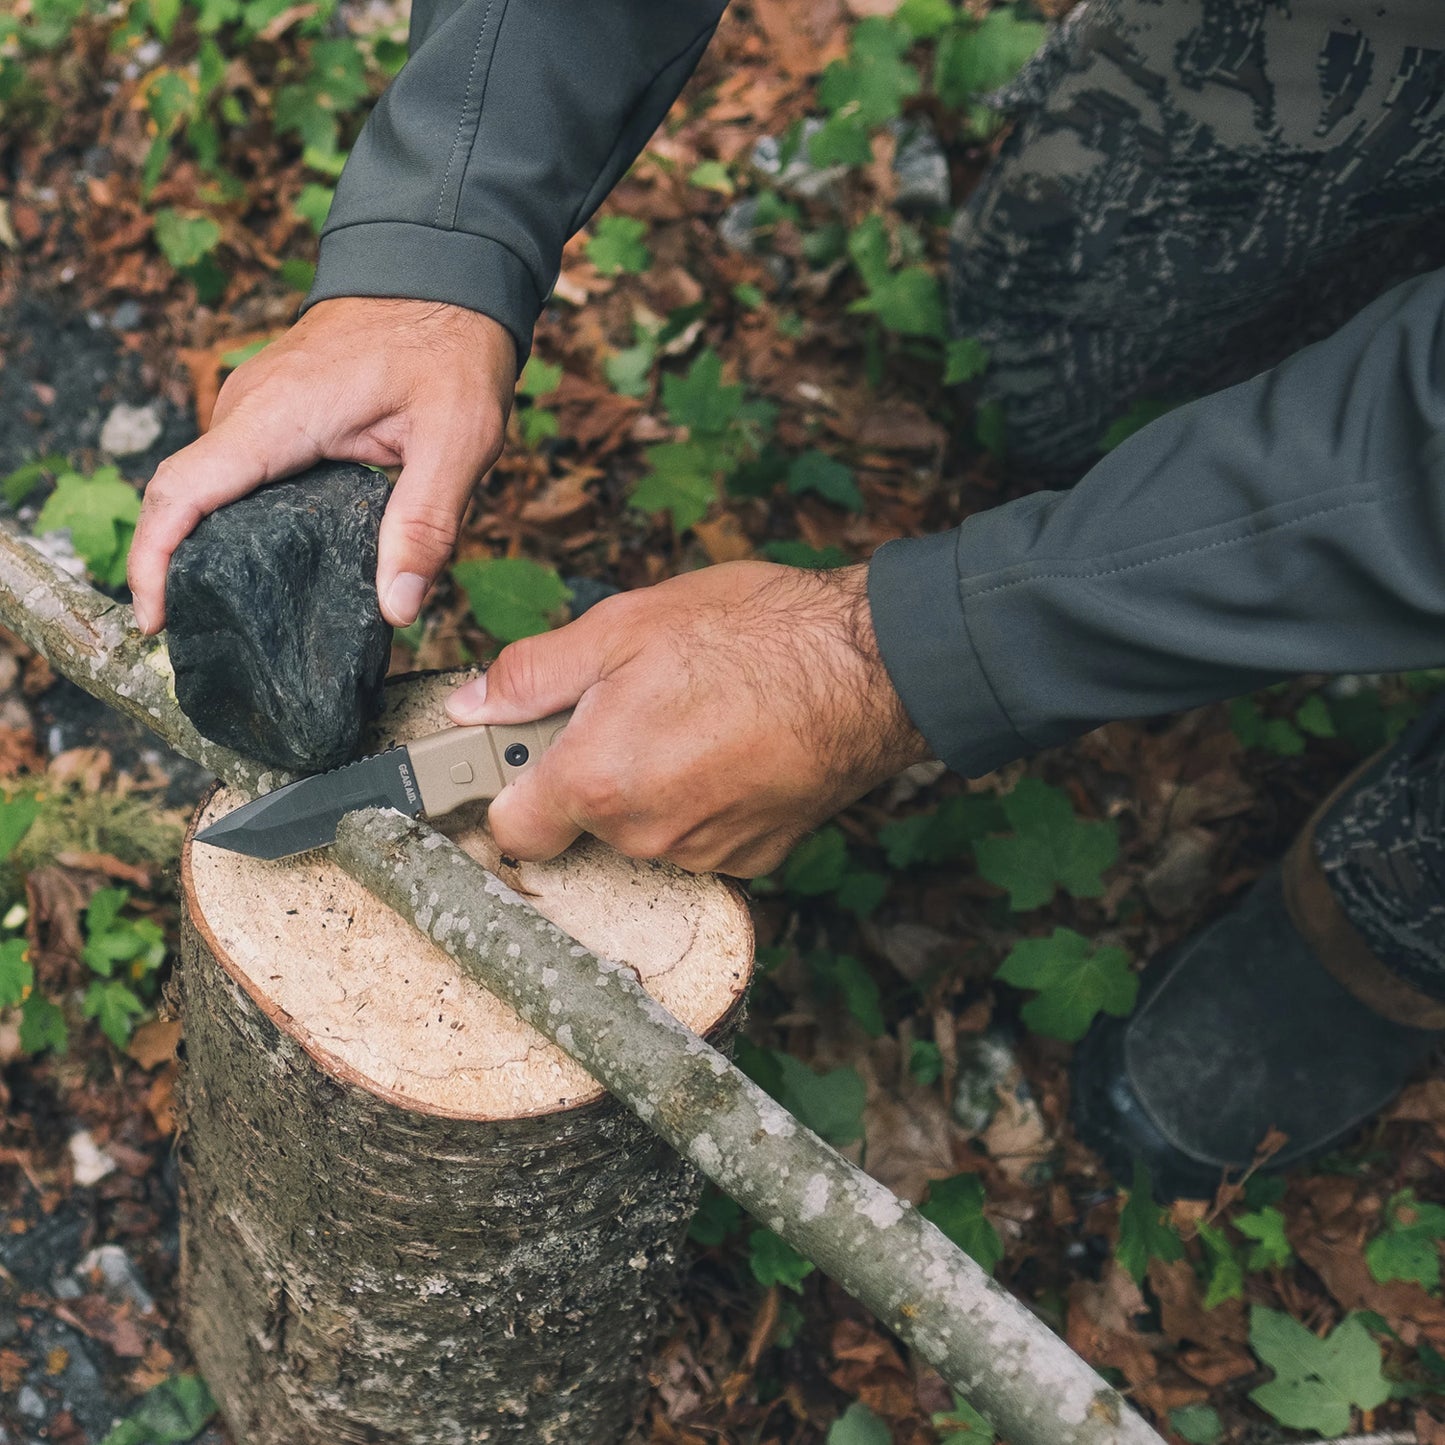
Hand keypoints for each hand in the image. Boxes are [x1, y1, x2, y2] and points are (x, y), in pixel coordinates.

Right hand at [128, 297, 517, 632]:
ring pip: (214, 487)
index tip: (157, 619)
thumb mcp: (459, 440)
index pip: (182, 492)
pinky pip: (240, 472)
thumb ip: (426, 524)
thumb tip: (396, 607)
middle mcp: (250, 408)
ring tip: (248, 617)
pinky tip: (279, 564)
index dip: (155, 561)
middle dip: (184, 569)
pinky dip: (243, 519)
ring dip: (215, 546)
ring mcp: (258, 406)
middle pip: (188, 499)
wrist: (447, 274)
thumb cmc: (452, 346)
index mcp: (276, 415)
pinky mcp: (275, 412)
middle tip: (218, 641)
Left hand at [446, 561, 930, 876]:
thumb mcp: (623, 626)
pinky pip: (701, 835)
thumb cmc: (753, 635)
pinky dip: (705, 800)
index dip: (510, 786)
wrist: (871, 667)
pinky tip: (734, 745)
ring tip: (696, 714)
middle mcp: (644, 834)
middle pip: (582, 821)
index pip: (512, 827)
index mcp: (595, 780)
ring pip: (644, 828)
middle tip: (631, 699)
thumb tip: (474, 704)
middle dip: (590, 769)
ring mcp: (704, 854)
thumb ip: (533, 674)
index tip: (523, 752)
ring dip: (650, 783)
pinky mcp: (755, 857)